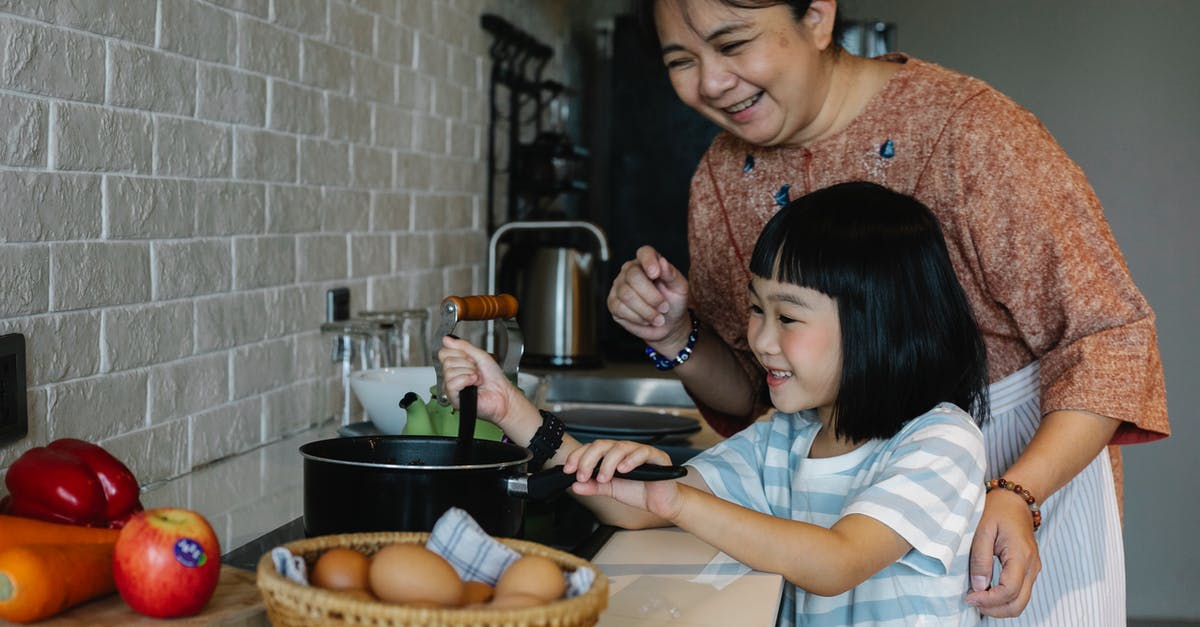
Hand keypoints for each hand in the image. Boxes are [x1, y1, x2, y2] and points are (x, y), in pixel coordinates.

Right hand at [437, 336, 531, 430]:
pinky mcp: (454, 398)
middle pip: (447, 361)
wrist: (503, 393)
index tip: (470, 358)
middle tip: (476, 370)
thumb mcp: (480, 356)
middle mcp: (452, 376)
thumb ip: (463, 346)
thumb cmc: (494, 379)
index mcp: (457, 366)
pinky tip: (473, 384)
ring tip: (477, 378)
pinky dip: (465, 380)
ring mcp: (452, 387)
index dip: (458, 353)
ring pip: (449, 372)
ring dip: (468, 372)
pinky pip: (451, 384)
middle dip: (466, 363)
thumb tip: (447, 339)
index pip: (444, 353)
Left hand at [563, 439, 680, 518]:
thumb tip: (576, 485)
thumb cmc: (640, 491)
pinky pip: (643, 452)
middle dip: (588, 459)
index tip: (568, 470)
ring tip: (604, 478)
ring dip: (608, 462)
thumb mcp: (611, 490)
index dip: (578, 457)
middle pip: (603, 445)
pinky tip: (624, 470)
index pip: (591, 449)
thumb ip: (594, 487)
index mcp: (612, 456)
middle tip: (583, 475)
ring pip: (620, 447)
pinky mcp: (656, 457)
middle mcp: (625, 451)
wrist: (662, 503)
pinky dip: (631, 460)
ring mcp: (640, 452)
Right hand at [607, 246, 690, 345]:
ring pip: (626, 294)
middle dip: (651, 296)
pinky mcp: (613, 303)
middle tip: (664, 308)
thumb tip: (662, 261)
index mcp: (648, 262)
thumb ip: (672, 274)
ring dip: (646, 310)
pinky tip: (645, 320)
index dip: (648, 261)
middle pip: (633, 276)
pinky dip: (637, 317)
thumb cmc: (674, 302)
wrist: (667, 325)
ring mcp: (619, 286)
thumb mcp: (680, 288)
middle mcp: (630, 271)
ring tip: (658, 318)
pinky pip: (620, 308)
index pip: (644, 253)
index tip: (655, 274)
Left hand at [965, 489, 1041, 616]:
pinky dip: (1004, 599)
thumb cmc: (997, 510)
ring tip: (977, 598)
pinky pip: (1020, 593)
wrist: (1015, 501)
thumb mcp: (982, 530)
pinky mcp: (1029, 570)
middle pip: (1018, 604)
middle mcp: (1032, 566)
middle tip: (971, 601)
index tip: (968, 596)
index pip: (1009, 591)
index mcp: (1021, 556)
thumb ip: (980, 559)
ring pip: (1021, 602)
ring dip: (999, 607)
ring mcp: (1033, 570)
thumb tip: (979, 586)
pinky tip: (986, 592)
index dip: (988, 600)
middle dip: (994, 609)